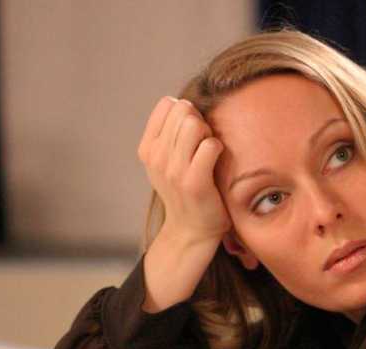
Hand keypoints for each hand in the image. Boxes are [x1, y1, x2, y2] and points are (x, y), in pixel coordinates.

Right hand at [138, 96, 231, 244]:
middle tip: (204, 144)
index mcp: (147, 148)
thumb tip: (181, 101)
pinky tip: (217, 163)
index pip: (168, 104)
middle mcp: (156, 157)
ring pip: (195, 123)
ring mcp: (173, 170)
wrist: (191, 230)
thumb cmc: (185, 190)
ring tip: (210, 153)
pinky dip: (218, 148)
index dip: (186, 112)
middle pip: (184, 110)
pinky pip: (210, 145)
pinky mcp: (194, 182)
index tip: (191, 134)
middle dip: (200, 120)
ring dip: (209, 133)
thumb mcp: (166, 161)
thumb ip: (169, 132)